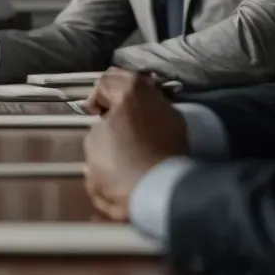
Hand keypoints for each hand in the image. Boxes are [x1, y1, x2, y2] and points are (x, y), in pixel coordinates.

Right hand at [80, 69, 188, 221]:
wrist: (162, 193)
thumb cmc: (120, 164)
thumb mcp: (93, 142)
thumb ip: (99, 127)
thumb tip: (107, 129)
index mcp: (131, 92)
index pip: (106, 81)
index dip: (94, 97)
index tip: (91, 115)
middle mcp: (156, 98)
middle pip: (133, 86)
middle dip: (118, 98)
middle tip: (106, 118)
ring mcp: (173, 116)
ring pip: (149, 104)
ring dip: (134, 114)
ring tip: (123, 134)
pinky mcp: (183, 136)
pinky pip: (159, 123)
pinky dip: (148, 128)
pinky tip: (139, 144)